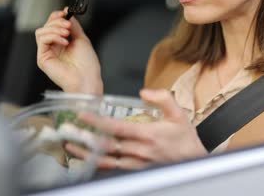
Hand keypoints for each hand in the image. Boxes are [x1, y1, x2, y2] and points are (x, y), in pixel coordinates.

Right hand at [35, 8, 102, 93]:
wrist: (88, 78)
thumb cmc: (87, 64)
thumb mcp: (81, 39)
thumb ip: (73, 25)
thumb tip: (67, 12)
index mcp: (61, 42)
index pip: (52, 24)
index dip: (57, 17)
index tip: (65, 13)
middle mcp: (52, 47)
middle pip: (46, 26)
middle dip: (57, 22)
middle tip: (68, 26)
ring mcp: (46, 53)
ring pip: (41, 31)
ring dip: (54, 28)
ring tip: (67, 34)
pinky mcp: (42, 59)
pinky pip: (42, 40)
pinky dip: (53, 36)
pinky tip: (64, 41)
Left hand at [65, 89, 206, 169]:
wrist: (194, 163)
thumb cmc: (185, 139)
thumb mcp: (180, 114)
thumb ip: (164, 98)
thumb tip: (144, 92)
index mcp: (148, 135)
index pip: (117, 128)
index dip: (98, 122)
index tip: (84, 116)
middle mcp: (139, 151)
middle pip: (106, 146)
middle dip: (86, 138)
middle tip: (69, 131)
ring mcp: (136, 164)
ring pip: (106, 160)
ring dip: (87, 153)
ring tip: (71, 146)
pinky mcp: (136, 171)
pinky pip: (113, 169)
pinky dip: (98, 164)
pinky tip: (88, 158)